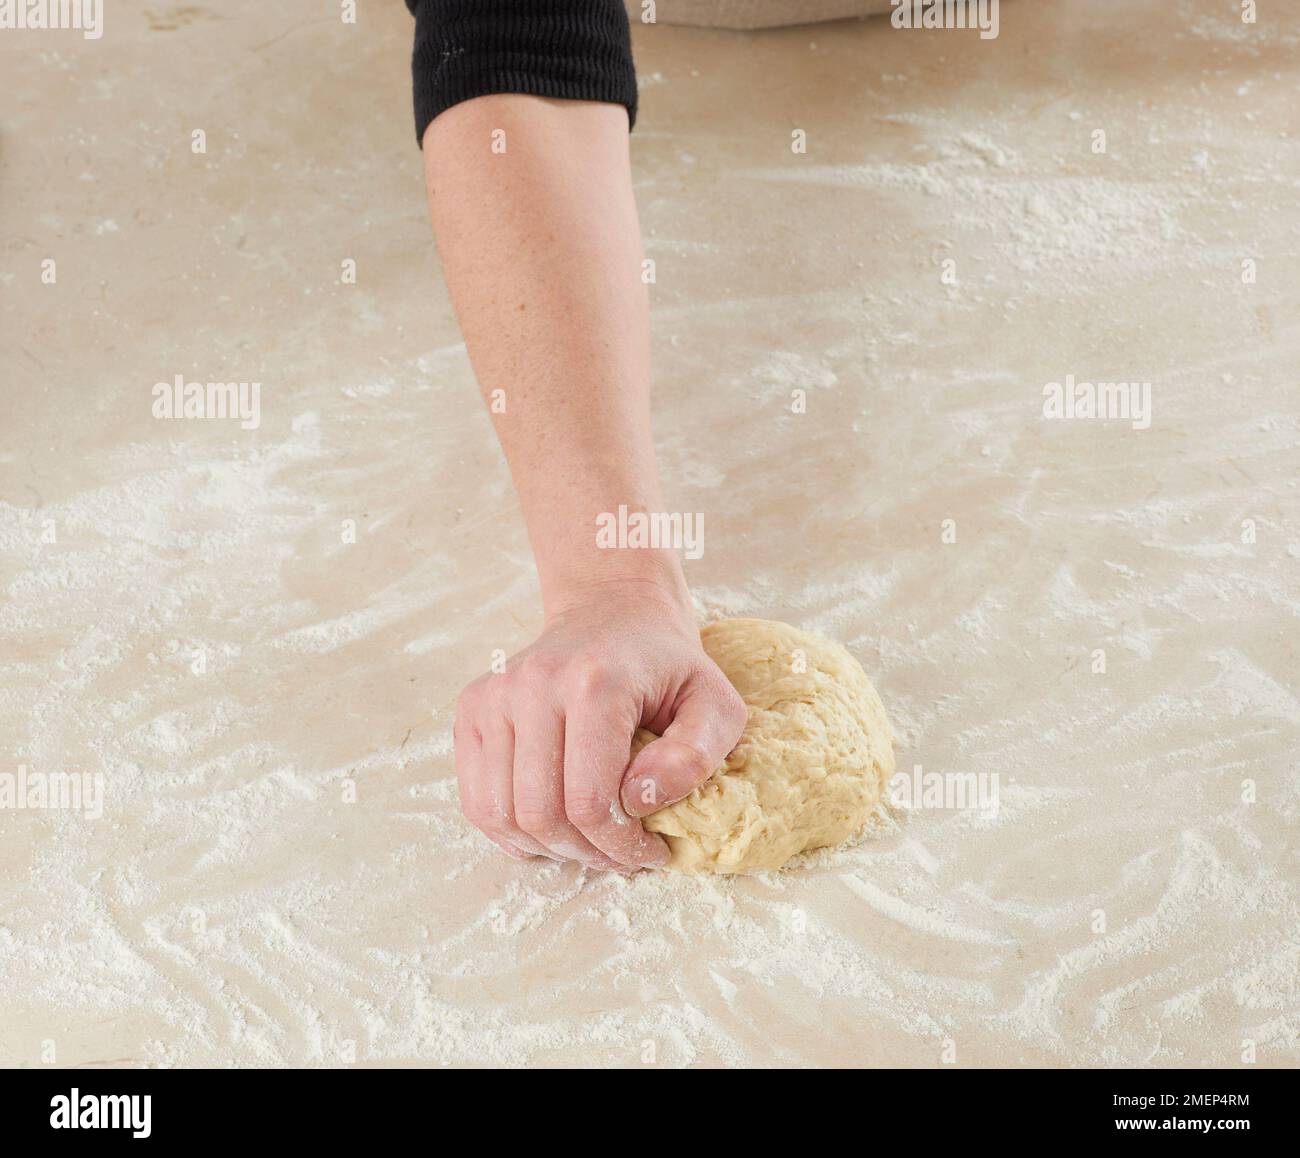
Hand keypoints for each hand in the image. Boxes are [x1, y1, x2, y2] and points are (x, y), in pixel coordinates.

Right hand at [453, 580, 746, 871]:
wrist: (613, 612)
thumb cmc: (669, 668)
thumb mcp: (716, 704)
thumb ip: (695, 756)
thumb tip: (640, 802)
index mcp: (595, 683)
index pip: (588, 801)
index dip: (619, 846)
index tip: (650, 852)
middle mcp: (534, 684)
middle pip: (540, 813)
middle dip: (585, 853)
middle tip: (619, 854)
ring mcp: (494, 694)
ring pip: (501, 814)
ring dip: (547, 847)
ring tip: (586, 842)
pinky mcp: (472, 707)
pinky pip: (476, 799)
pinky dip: (510, 831)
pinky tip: (549, 828)